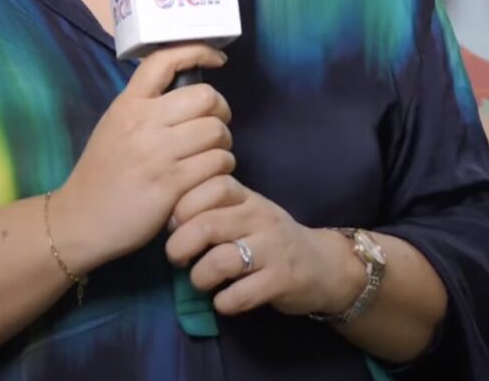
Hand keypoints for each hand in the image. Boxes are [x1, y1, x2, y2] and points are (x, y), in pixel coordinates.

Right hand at [49, 44, 232, 270]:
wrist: (80, 220)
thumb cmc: (101, 174)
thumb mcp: (114, 127)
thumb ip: (144, 107)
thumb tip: (184, 91)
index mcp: (128, 104)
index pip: (164, 60)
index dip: (198, 51)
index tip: (217, 59)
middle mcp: (143, 122)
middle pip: (206, 97)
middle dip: (220, 112)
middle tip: (214, 128)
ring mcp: (157, 153)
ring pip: (217, 132)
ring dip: (223, 145)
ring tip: (212, 156)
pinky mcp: (171, 184)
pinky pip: (216, 164)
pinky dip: (221, 169)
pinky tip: (210, 177)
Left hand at [163, 177, 363, 317]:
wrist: (323, 266)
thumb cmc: (270, 238)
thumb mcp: (246, 213)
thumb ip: (212, 207)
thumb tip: (164, 214)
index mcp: (247, 198)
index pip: (212, 185)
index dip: (183, 204)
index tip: (172, 224)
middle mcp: (260, 218)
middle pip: (208, 223)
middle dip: (180, 245)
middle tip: (176, 259)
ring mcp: (273, 250)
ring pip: (222, 260)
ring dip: (200, 277)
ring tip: (200, 282)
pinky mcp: (282, 281)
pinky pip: (242, 294)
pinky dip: (224, 302)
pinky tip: (223, 301)